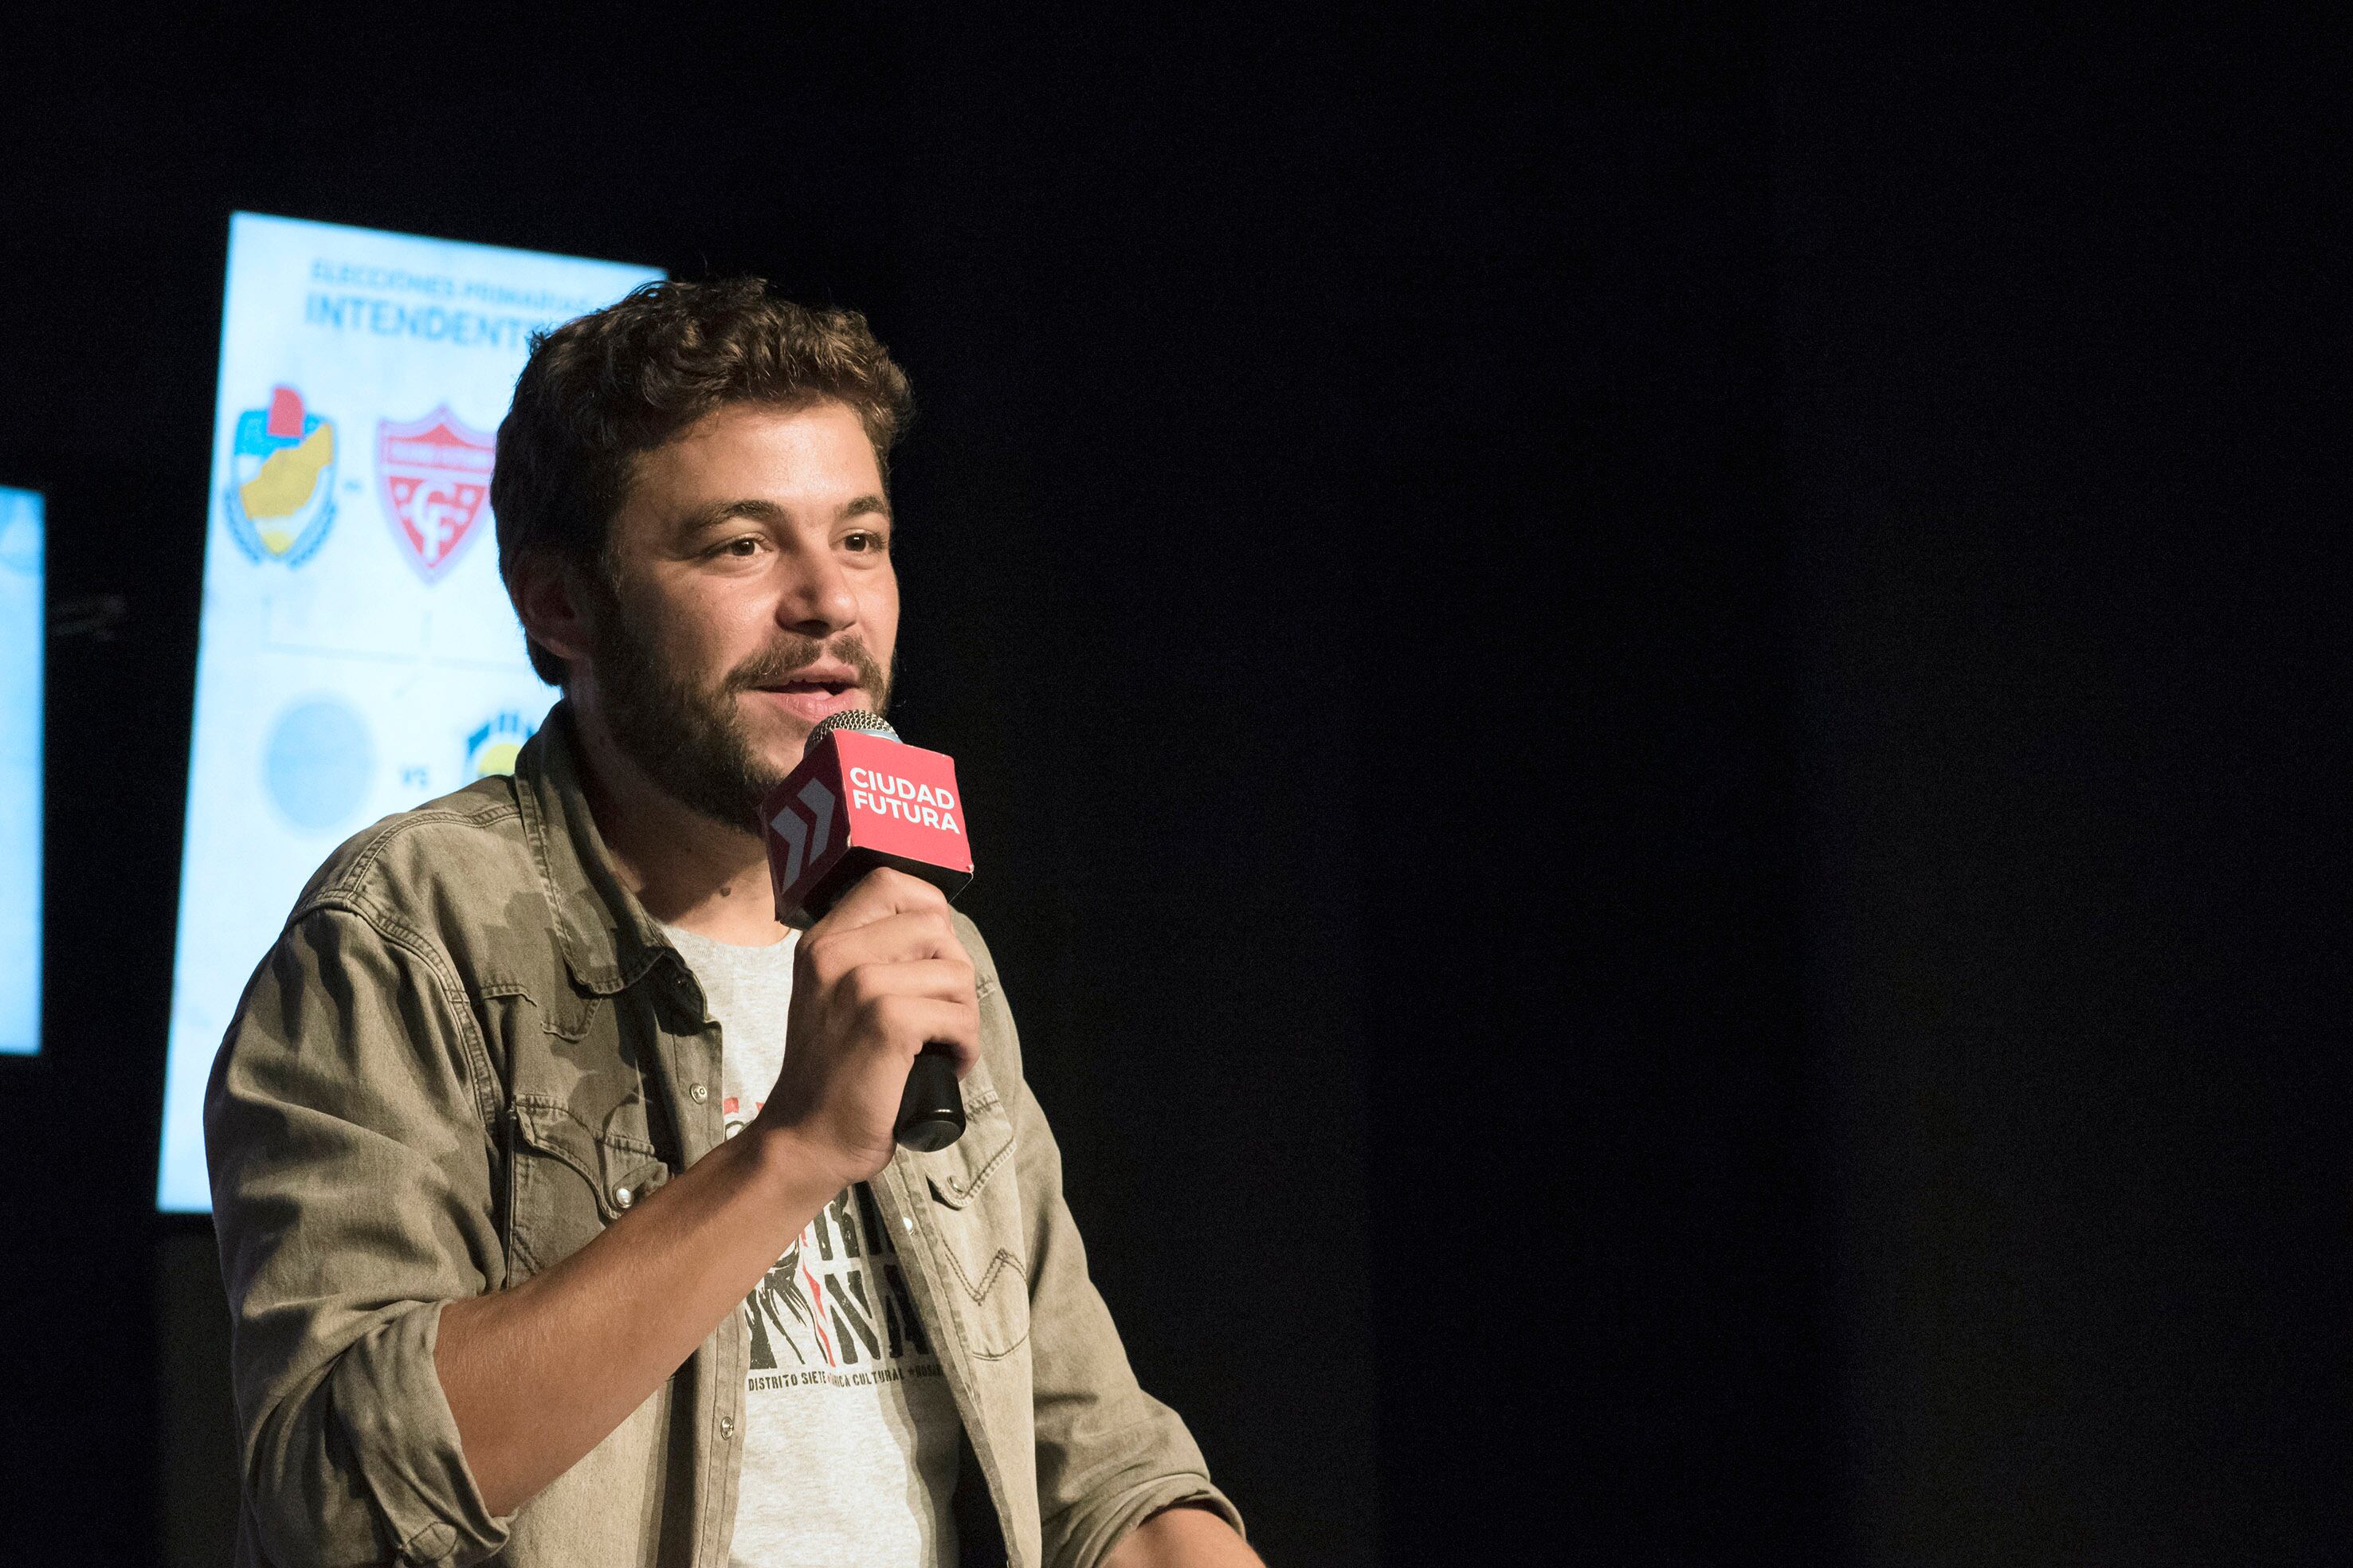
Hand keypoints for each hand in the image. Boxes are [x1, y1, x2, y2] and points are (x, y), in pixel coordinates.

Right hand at [752, 869, 978, 1189]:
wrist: (805, 1139)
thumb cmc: (832, 1075)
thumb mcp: (834, 996)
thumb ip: (870, 956)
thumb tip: (940, 931)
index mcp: (822, 941)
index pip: (890, 881)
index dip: (930, 911)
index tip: (934, 957)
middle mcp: (835, 953)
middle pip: (935, 924)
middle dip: (955, 971)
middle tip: (942, 1015)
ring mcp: (859, 984)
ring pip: (956, 971)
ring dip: (964, 1014)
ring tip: (941, 1045)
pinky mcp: (886, 1020)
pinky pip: (958, 1016)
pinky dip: (964, 1046)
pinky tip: (944, 1065)